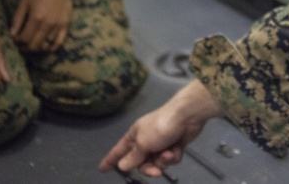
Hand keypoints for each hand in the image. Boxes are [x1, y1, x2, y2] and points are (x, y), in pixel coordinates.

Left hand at [10, 0, 72, 51]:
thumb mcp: (24, 2)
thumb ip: (17, 19)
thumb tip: (12, 34)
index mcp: (36, 18)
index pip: (24, 39)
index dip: (18, 42)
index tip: (16, 39)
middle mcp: (47, 25)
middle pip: (35, 45)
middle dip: (26, 47)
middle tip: (23, 45)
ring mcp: (58, 27)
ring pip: (46, 46)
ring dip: (38, 48)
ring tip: (33, 44)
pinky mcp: (65, 26)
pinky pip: (59, 43)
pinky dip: (52, 48)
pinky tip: (46, 47)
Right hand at [99, 80, 222, 177]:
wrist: (186, 117)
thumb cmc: (160, 127)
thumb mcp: (143, 143)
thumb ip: (133, 156)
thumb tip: (121, 165)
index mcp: (134, 136)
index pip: (118, 150)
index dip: (110, 160)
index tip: (102, 169)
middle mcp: (145, 140)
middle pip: (141, 163)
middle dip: (149, 168)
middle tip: (156, 171)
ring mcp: (160, 143)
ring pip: (157, 163)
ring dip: (163, 160)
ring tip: (169, 153)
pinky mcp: (173, 145)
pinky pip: (169, 159)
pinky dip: (173, 156)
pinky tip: (177, 149)